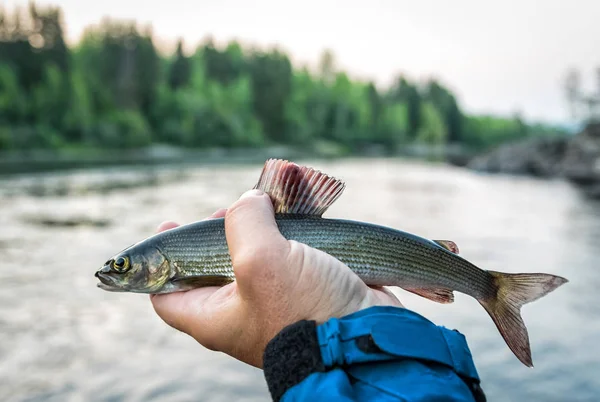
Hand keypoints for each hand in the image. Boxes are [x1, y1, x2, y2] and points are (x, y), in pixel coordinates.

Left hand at [150, 189, 401, 367]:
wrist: (366, 333)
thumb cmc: (305, 310)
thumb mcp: (261, 261)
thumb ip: (244, 221)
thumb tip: (251, 200)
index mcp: (213, 317)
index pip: (166, 293)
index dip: (162, 260)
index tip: (170, 225)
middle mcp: (239, 311)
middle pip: (211, 267)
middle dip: (220, 231)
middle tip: (233, 208)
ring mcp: (272, 301)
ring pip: (253, 257)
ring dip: (258, 227)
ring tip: (266, 202)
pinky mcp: (302, 289)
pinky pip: (285, 257)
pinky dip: (287, 234)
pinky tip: (294, 215)